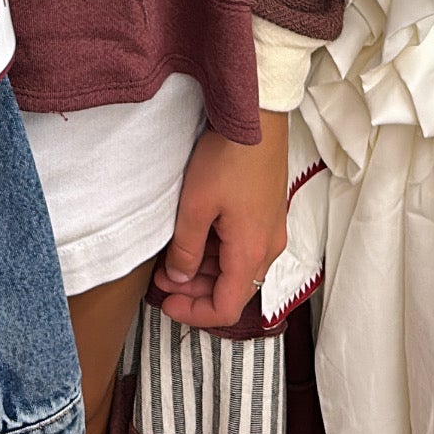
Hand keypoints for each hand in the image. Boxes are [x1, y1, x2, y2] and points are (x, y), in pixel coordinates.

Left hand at [153, 111, 288, 329]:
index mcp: (251, 253)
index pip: (226, 309)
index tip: (167, 303)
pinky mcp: (269, 213)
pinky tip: (196, 234)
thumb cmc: (229, 157)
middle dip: (195, 291)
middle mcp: (269, 247)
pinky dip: (219, 250)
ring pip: (238, 268)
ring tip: (173, 255)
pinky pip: (244, 246)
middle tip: (163, 278)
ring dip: (205, 270)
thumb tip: (181, 278)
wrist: (258, 118)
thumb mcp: (195, 206)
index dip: (194, 314)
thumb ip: (186, 250)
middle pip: (232, 290)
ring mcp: (271, 229)